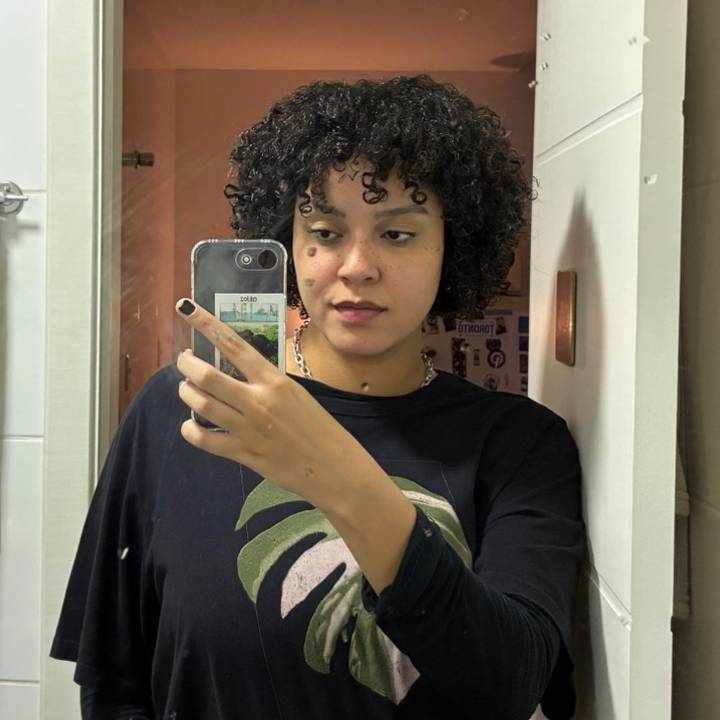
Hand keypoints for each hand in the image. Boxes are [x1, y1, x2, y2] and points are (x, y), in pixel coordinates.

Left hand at [173, 297, 358, 504]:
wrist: (333, 467)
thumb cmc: (319, 427)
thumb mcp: (296, 394)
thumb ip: (267, 383)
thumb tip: (238, 373)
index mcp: (275, 380)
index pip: (234, 345)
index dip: (206, 325)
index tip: (186, 309)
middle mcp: (258, 401)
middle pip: (207, 376)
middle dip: (187, 365)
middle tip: (184, 362)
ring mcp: (248, 429)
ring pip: (202, 405)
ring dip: (187, 393)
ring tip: (186, 389)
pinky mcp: (243, 453)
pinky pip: (205, 440)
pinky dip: (191, 430)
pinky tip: (191, 425)